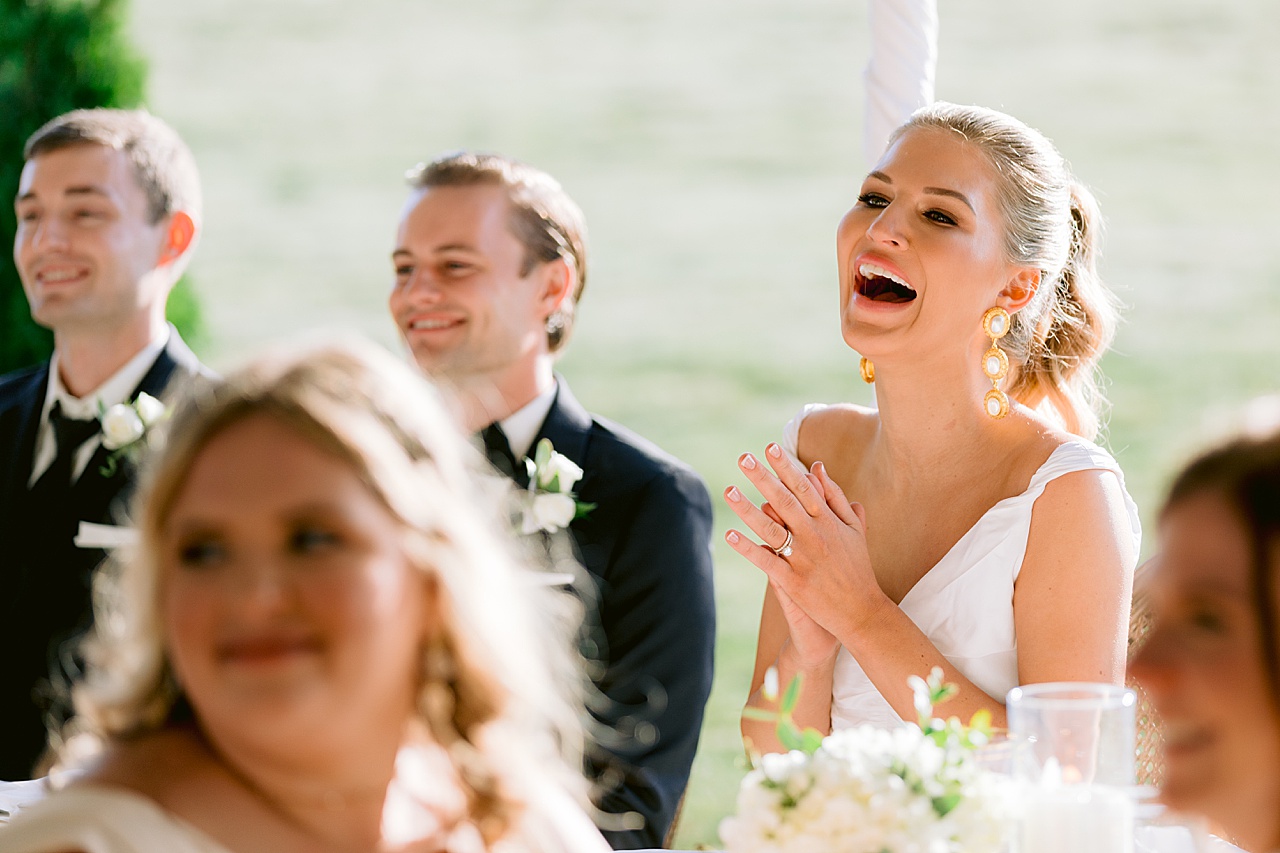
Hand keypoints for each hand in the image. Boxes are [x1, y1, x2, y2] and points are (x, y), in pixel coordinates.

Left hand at [725, 444, 890, 639]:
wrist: (862, 611)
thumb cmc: (858, 567)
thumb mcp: (853, 528)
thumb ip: (836, 497)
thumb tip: (818, 467)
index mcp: (828, 521)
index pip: (803, 488)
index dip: (786, 467)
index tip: (770, 448)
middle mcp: (815, 536)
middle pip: (785, 502)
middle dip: (763, 478)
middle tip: (743, 458)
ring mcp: (803, 559)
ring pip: (771, 529)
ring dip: (748, 509)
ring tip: (729, 491)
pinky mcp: (793, 581)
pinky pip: (766, 561)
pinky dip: (748, 548)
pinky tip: (730, 535)